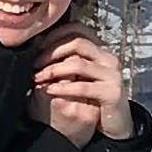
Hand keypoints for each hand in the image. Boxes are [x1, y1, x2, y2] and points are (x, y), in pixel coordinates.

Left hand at [25, 25, 131, 145]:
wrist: (115, 122)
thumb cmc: (94, 98)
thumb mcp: (80, 76)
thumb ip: (66, 59)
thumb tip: (39, 42)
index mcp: (100, 50)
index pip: (78, 29)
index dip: (56, 34)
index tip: (39, 45)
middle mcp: (108, 58)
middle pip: (77, 43)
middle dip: (52, 51)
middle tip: (36, 62)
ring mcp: (112, 74)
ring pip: (78, 64)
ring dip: (54, 69)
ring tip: (39, 77)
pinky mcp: (111, 92)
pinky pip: (83, 87)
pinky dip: (63, 87)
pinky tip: (50, 89)